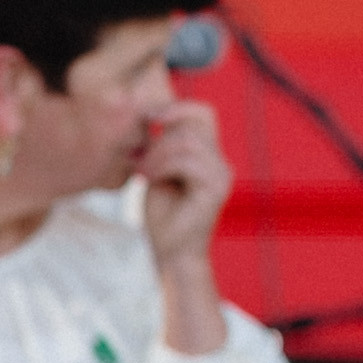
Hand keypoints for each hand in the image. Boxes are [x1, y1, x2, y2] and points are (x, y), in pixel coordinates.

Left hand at [136, 101, 234, 356]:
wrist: (172, 254)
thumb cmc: (163, 215)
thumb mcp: (159, 171)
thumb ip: (162, 145)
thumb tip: (152, 114)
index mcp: (210, 156)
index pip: (203, 113)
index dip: (177, 107)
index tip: (149, 118)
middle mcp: (220, 163)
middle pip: (192, 124)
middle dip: (159, 139)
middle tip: (141, 164)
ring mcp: (221, 175)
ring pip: (187, 141)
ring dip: (158, 154)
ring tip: (145, 174)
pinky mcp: (215, 189)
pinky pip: (187, 161)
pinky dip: (163, 166)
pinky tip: (152, 180)